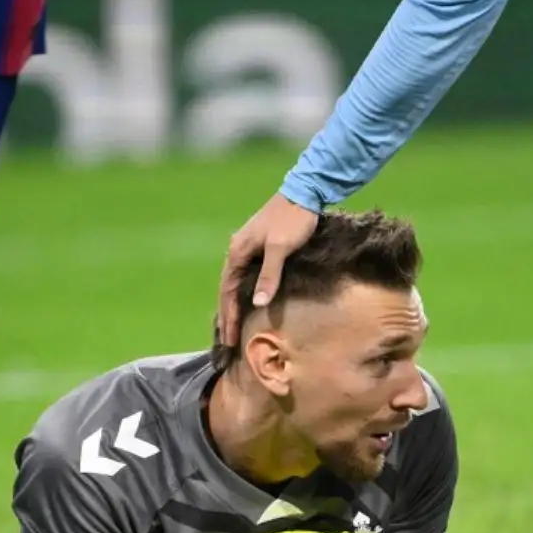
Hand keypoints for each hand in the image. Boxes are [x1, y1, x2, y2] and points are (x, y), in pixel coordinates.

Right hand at [217, 193, 318, 347]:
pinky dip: (243, 292)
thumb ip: (268, 275)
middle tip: (228, 340)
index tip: (229, 338)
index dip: (229, 315)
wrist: (305, 192)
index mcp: (238, 251)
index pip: (227, 291)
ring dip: (234, 305)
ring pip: (236, 283)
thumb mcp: (280, 248)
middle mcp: (237, 250)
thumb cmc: (293, 220)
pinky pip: (245, 275)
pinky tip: (249, 302)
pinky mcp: (259, 247)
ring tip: (234, 326)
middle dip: (228, 315)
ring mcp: (247, 248)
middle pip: (227, 288)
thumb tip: (257, 303)